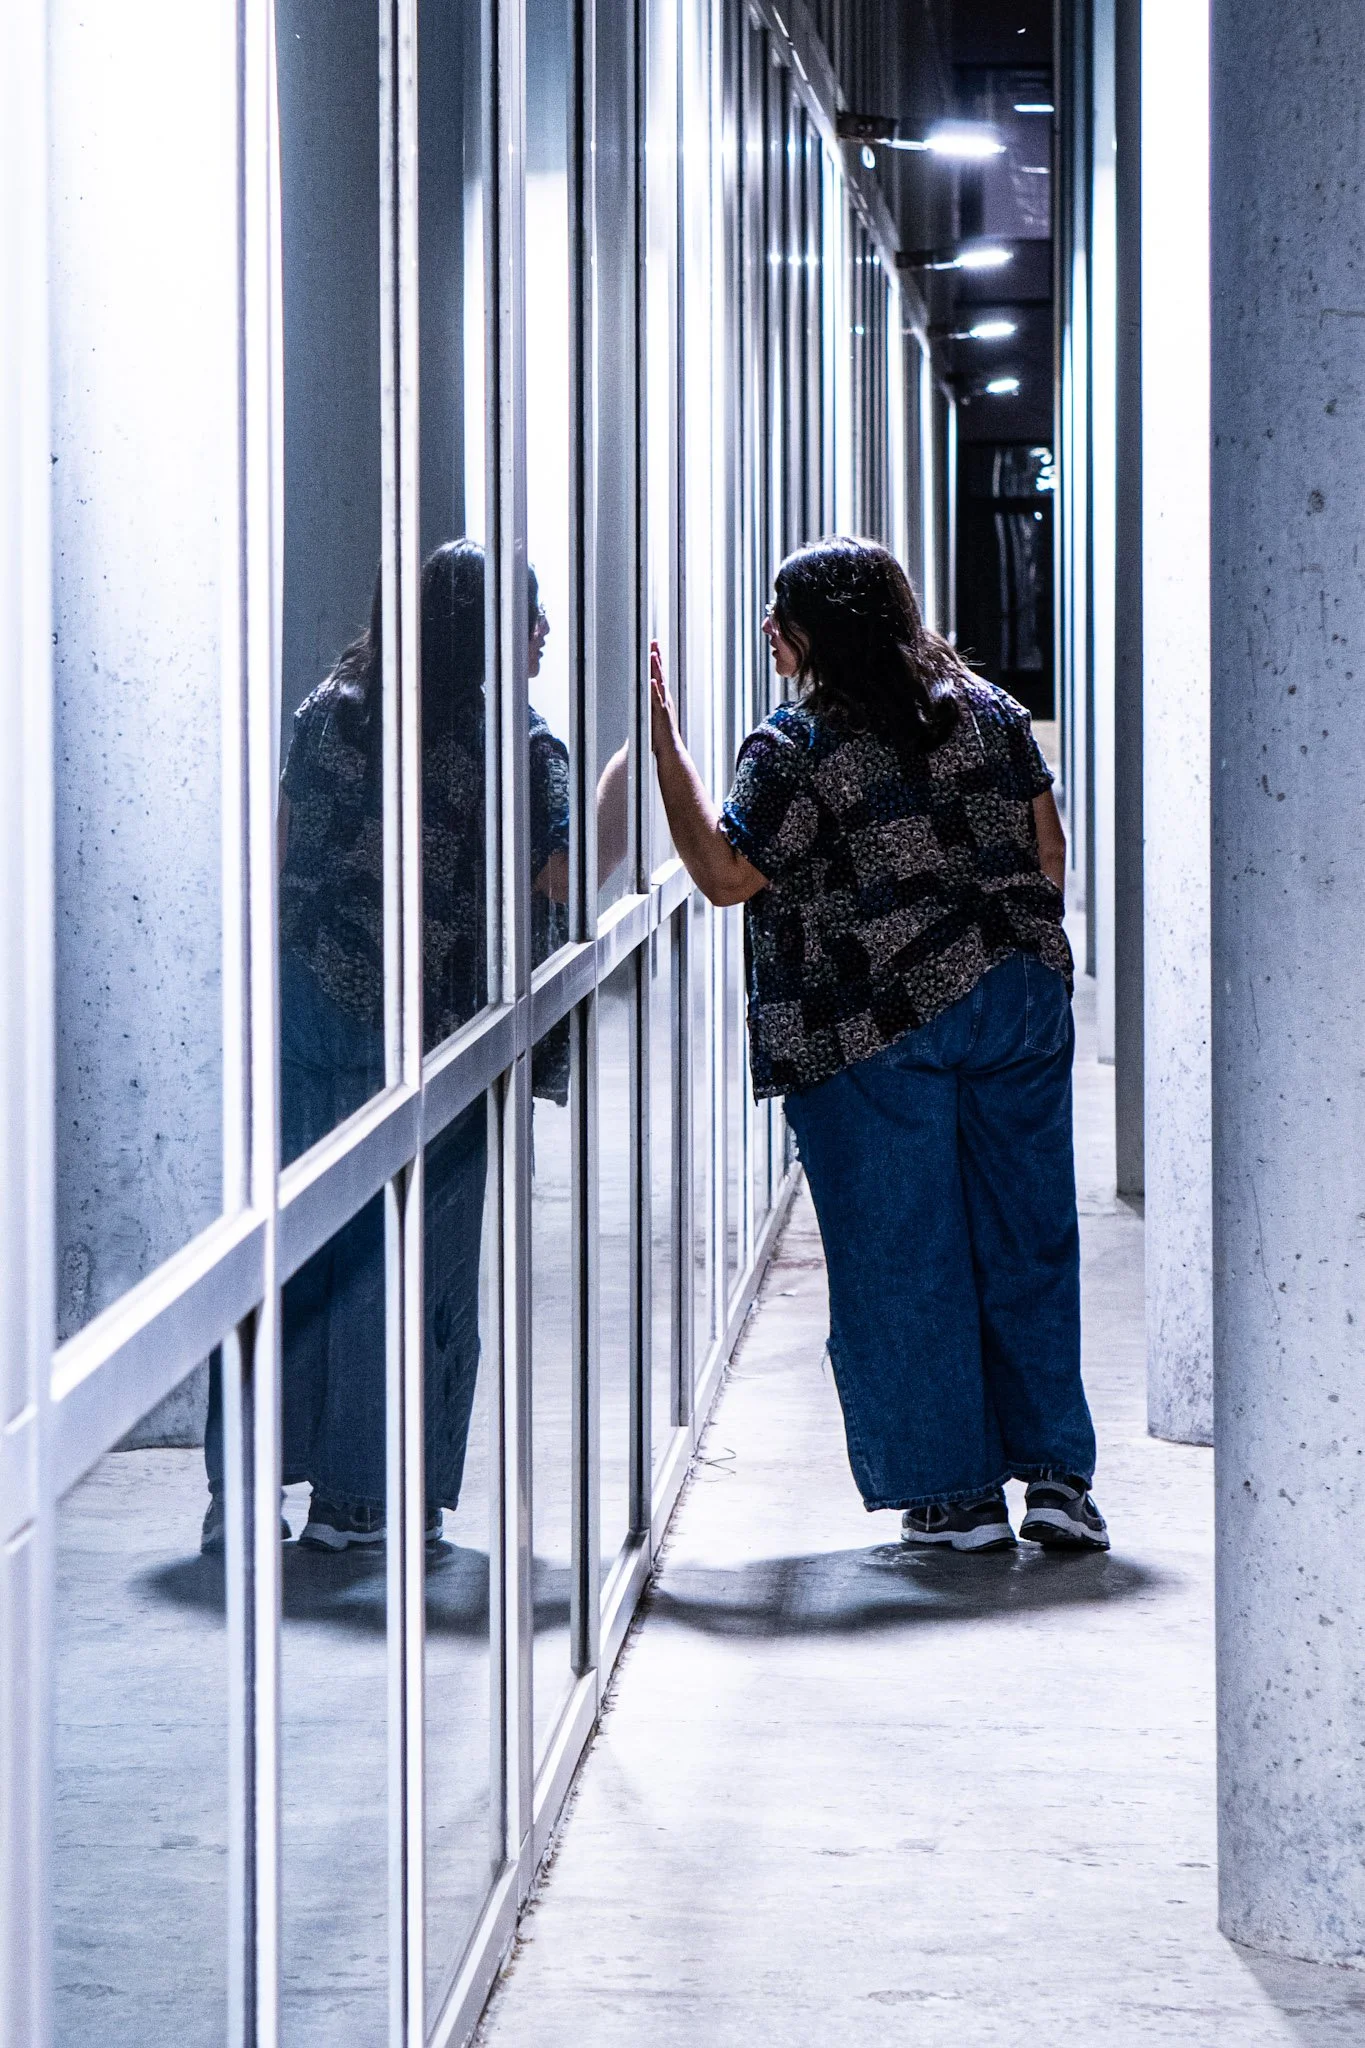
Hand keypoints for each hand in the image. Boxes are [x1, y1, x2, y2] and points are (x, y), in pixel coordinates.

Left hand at [649, 640, 678, 755]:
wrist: (669, 749)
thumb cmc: (661, 734)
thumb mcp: (655, 714)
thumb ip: (650, 704)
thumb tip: (644, 695)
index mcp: (662, 697)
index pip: (659, 674)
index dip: (656, 660)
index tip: (653, 646)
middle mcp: (664, 698)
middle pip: (660, 673)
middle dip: (657, 657)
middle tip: (654, 642)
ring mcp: (663, 705)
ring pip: (659, 683)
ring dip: (656, 669)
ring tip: (653, 655)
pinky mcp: (660, 714)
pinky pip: (657, 699)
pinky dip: (655, 690)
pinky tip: (653, 680)